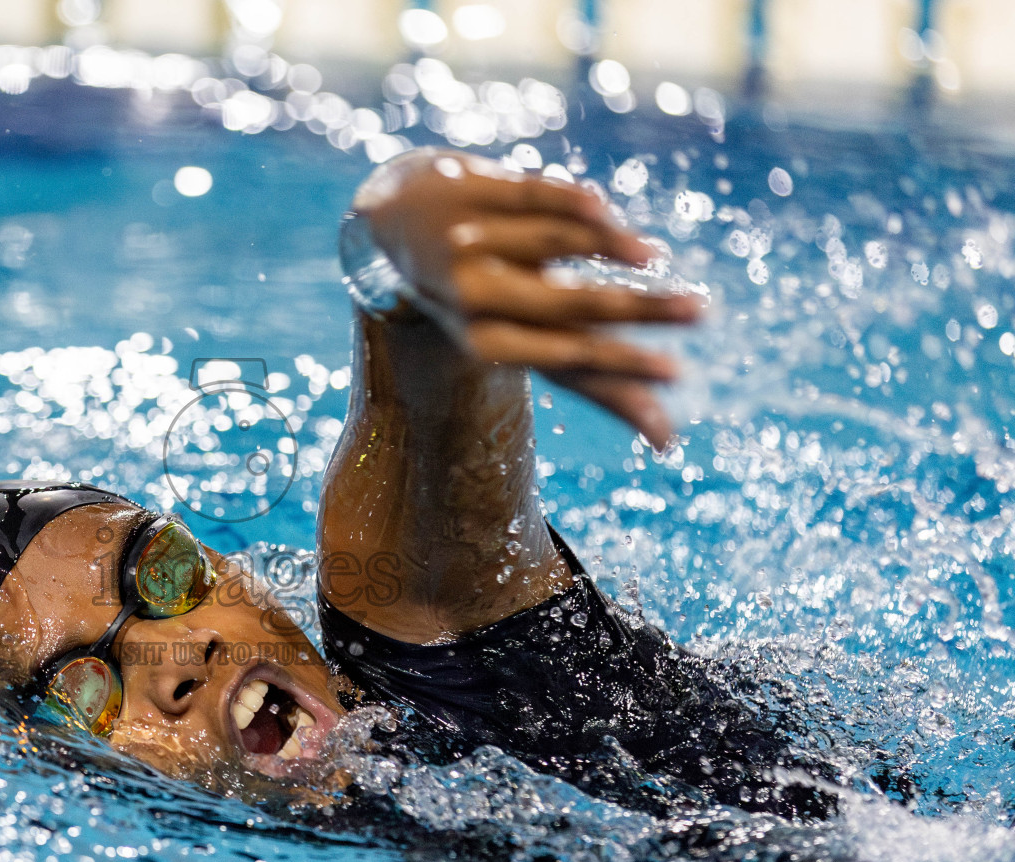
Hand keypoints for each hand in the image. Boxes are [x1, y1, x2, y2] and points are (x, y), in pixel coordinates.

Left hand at [355, 149, 699, 447]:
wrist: (390, 228)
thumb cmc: (483, 302)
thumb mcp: (529, 343)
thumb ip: (598, 385)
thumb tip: (667, 444)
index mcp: (487, 343)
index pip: (568, 361)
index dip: (621, 367)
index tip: (678, 374)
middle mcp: (474, 297)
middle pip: (567, 306)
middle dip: (637, 310)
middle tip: (700, 312)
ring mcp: (468, 241)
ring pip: (550, 242)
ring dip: (607, 247)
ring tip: (654, 257)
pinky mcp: (467, 189)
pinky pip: (532, 194)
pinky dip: (571, 203)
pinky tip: (603, 209)